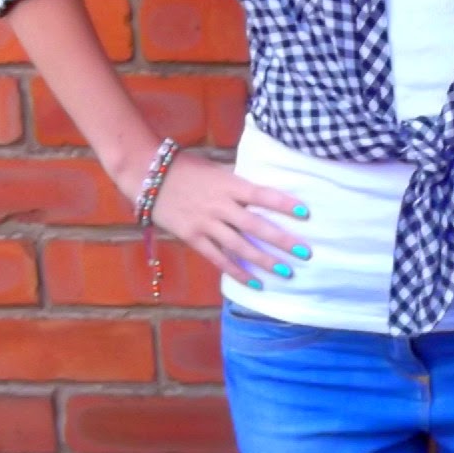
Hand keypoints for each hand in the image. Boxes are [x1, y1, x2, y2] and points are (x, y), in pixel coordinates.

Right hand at [141, 150, 313, 287]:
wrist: (147, 174)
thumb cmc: (188, 169)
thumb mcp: (218, 170)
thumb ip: (240, 183)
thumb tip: (267, 192)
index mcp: (229, 184)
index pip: (262, 194)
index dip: (283, 204)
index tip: (306, 213)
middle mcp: (220, 205)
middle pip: (255, 225)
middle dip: (282, 240)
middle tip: (306, 252)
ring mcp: (206, 223)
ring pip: (240, 246)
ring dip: (264, 261)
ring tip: (287, 272)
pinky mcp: (193, 238)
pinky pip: (219, 258)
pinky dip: (238, 272)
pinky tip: (256, 283)